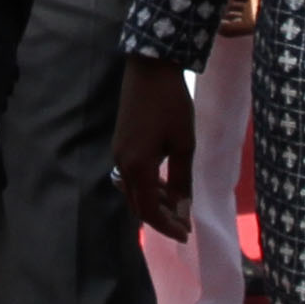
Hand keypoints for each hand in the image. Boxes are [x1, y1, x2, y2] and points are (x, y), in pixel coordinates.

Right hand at [113, 56, 196, 241]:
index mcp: (137, 166)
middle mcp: (122, 164)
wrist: (149, 68)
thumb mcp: (183, 144)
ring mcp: (118, 154)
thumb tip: (182, 211)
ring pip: (133, 192)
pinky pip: (131, 178)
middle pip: (138, 204)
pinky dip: (147, 188)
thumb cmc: (172, 104)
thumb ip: (182, 180)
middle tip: (184, 225)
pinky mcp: (120, 144)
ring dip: (154, 203)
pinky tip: (164, 186)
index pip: (149, 210)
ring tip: (177, 207)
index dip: (167, 225)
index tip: (186, 235)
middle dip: (160, 218)